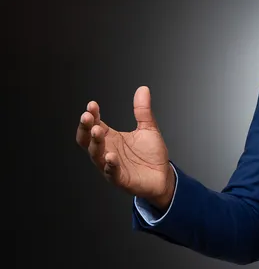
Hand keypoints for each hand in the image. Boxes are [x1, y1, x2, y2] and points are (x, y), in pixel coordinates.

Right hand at [75, 86, 174, 208]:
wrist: (163, 176)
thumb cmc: (151, 155)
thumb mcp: (148, 129)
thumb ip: (143, 111)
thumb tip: (143, 89)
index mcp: (111, 138)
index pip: (95, 125)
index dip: (92, 115)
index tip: (92, 105)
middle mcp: (107, 151)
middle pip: (88, 140)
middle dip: (86, 128)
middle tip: (87, 116)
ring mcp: (111, 166)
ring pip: (96, 155)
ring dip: (95, 143)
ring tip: (97, 131)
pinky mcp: (120, 179)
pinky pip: (111, 173)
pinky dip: (109, 165)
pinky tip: (110, 157)